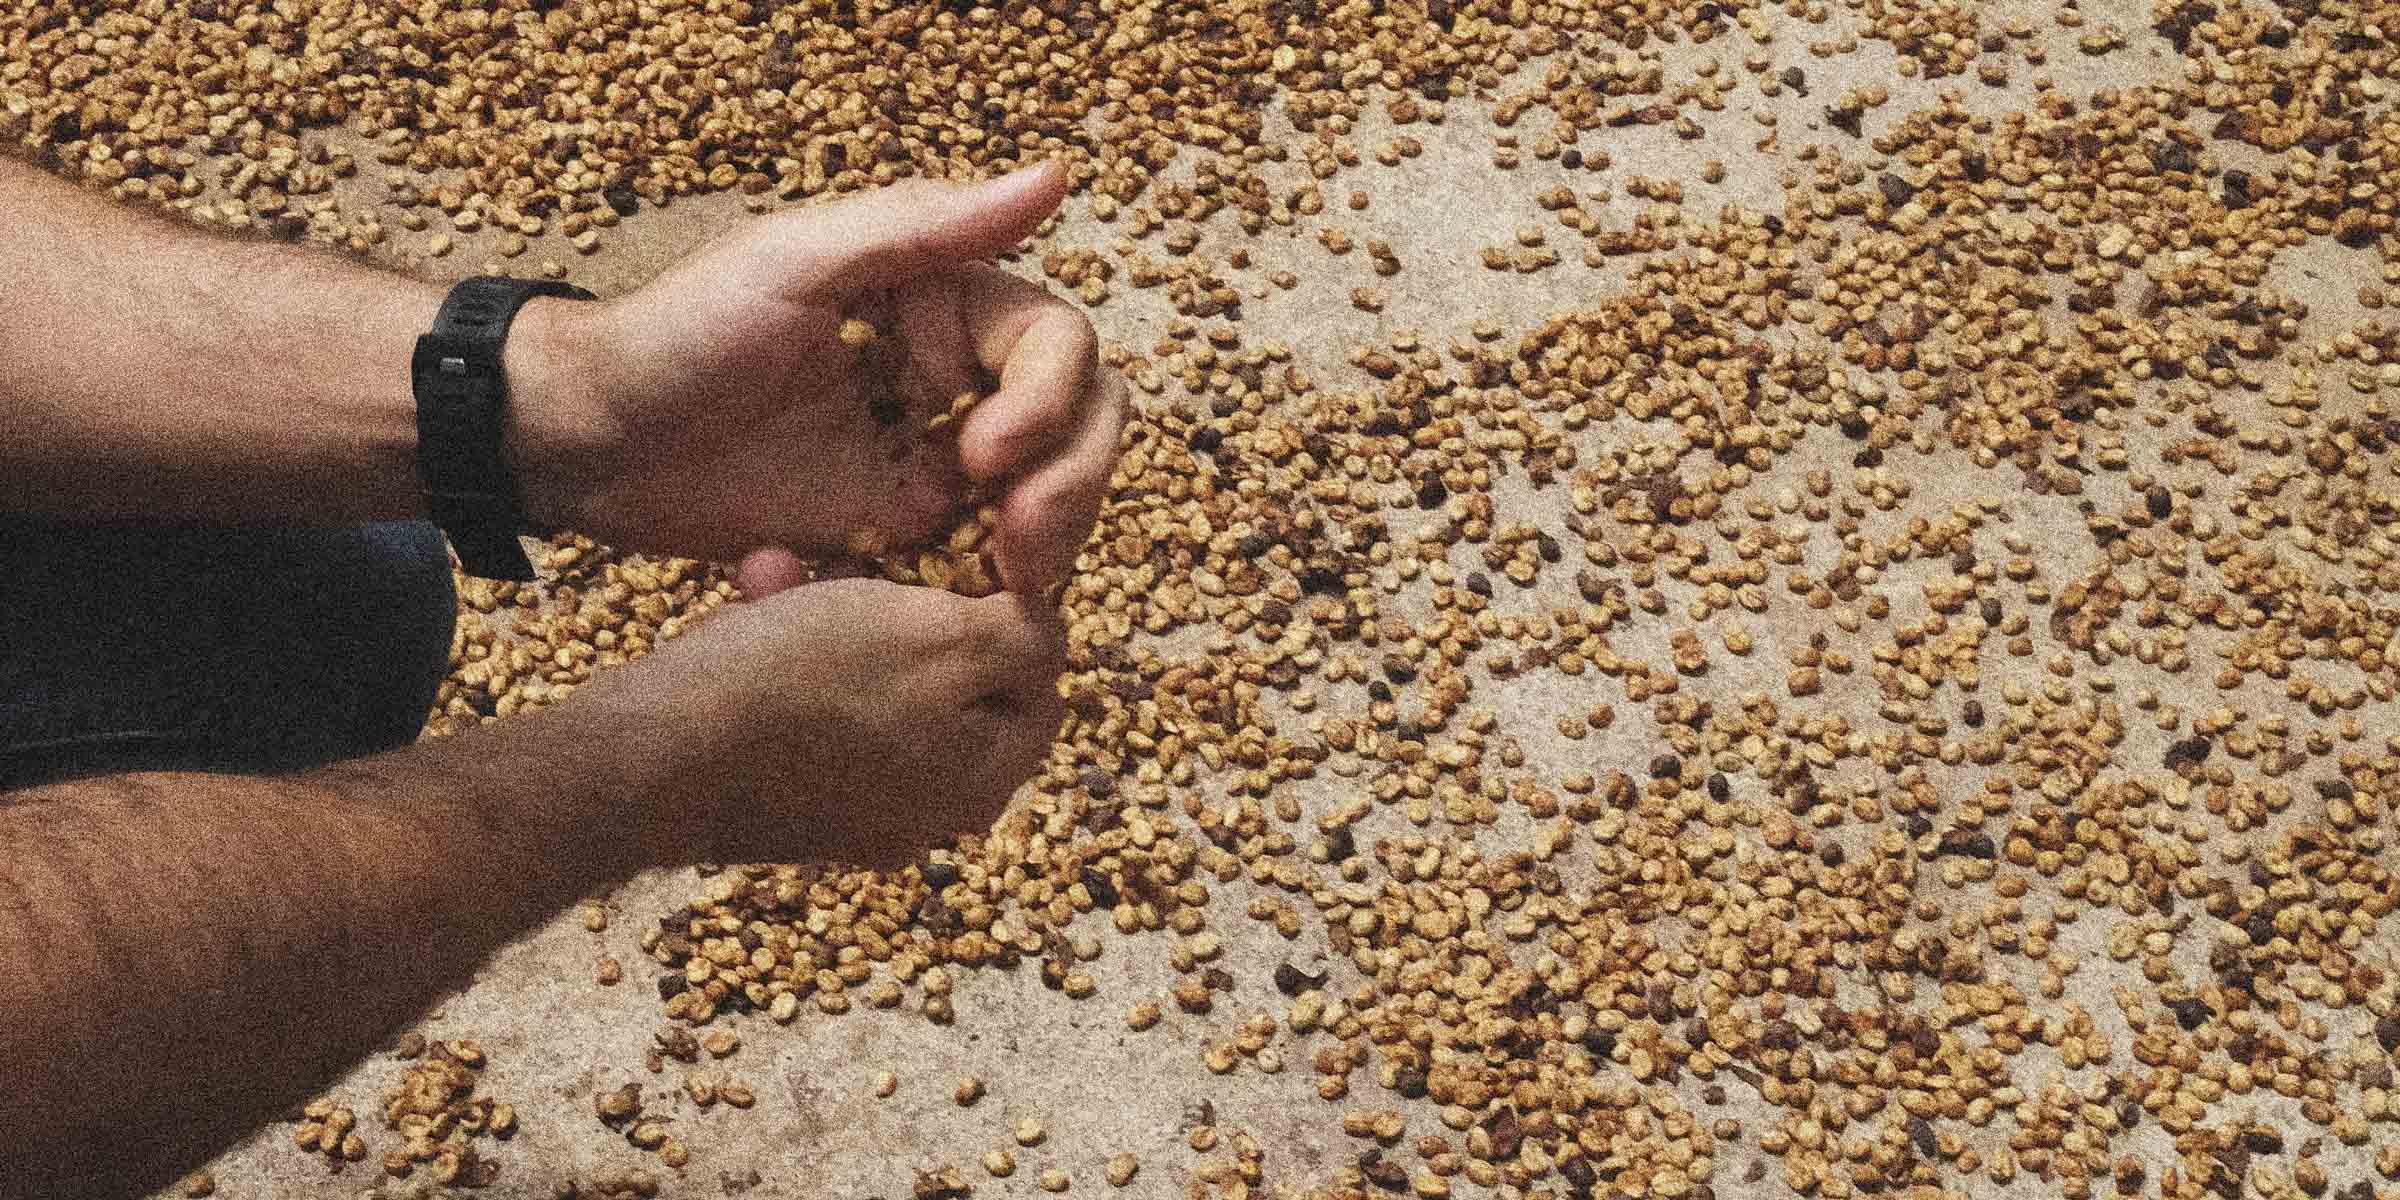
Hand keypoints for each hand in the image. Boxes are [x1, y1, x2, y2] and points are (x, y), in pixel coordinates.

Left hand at [507, 161, 1127, 594]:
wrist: (583, 440)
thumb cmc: (676, 332)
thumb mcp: (796, 263)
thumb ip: (925, 226)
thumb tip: (1052, 179)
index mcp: (941, 300)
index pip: (1058, 344)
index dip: (1051, 403)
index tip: (985, 454)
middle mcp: (950, 375)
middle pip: (1079, 423)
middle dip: (1072, 482)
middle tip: (1022, 543)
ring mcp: (926, 454)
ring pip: (1045, 496)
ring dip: (1045, 541)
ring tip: (1001, 582)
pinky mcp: (889, 525)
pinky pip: (969, 556)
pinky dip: (966, 583)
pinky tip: (915, 593)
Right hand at [582, 577, 1064, 869]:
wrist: (645, 762)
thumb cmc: (799, 689)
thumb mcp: (938, 642)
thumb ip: (1022, 640)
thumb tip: (1055, 636)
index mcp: (982, 783)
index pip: (1039, 683)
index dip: (1009, 611)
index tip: (961, 558)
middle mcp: (926, 815)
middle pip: (952, 685)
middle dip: (907, 608)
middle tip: (866, 555)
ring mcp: (850, 816)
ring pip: (870, 685)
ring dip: (838, 615)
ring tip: (791, 569)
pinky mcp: (780, 803)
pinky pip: (807, 710)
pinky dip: (787, 652)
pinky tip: (754, 600)